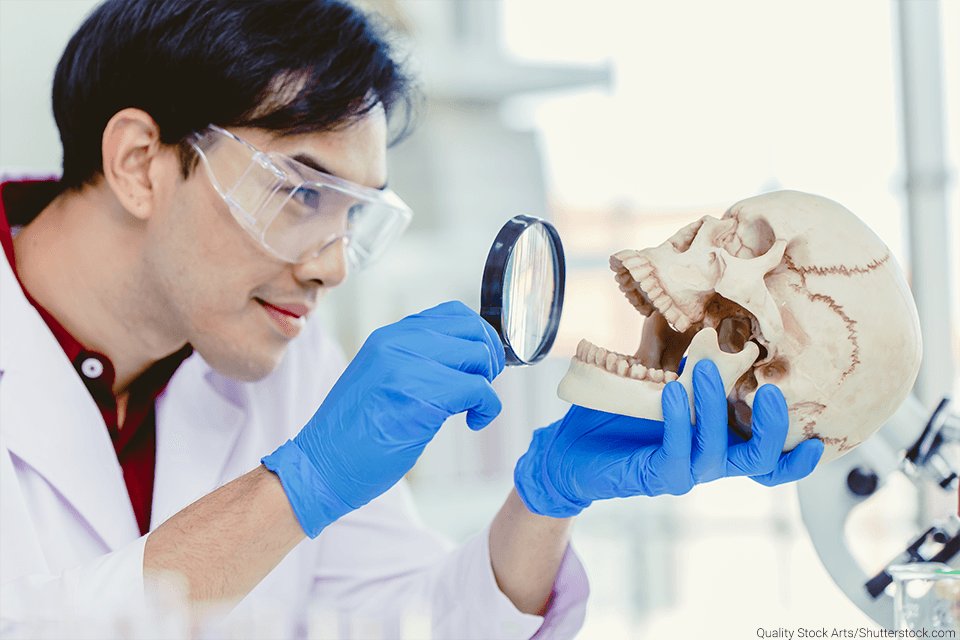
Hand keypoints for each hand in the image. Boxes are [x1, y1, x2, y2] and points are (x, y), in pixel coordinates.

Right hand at [262, 301, 505, 536]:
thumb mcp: (379, 377)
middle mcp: (397, 343)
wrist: (321, 466)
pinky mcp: (419, 397)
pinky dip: (487, 408)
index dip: (477, 336)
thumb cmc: (354, 433)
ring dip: (487, 383)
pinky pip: (477, 390)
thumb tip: (463, 357)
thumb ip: (413, 359)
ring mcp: (406, 367)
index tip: (477, 364)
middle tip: (481, 386)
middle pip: (472, 329)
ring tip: (473, 406)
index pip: (453, 313)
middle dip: (489, 358)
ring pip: (478, 356)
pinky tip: (474, 422)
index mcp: (389, 336)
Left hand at [514, 359, 823, 516]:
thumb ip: (673, 344)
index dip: (798, 453)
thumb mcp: (649, 372)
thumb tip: (685, 296)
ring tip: (705, 370)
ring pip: (720, 452)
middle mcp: (711, 458)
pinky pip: (677, 453)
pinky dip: (677, 422)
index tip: (822, 436)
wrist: (570, 445)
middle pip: (761, 460)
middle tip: (775, 391)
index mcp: (720, 436)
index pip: (768, 452)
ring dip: (714, 409)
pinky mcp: (656, 476)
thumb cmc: (617, 411)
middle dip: (774, 428)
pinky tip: (670, 391)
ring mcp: (686, 470)